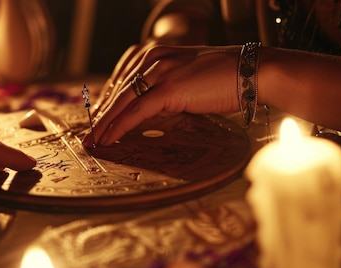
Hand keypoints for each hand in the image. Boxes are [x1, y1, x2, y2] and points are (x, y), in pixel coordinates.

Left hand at [83, 43, 240, 146]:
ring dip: (105, 124)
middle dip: (101, 115)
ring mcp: (161, 71)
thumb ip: (168, 88)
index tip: (98, 120)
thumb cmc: (226, 77)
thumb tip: (153, 108)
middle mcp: (155, 58)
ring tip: (93, 142)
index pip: (124, 80)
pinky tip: (109, 138)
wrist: (252, 70)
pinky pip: (137, 110)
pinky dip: (120, 126)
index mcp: (157, 54)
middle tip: (88, 135)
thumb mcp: (189, 79)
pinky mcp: (169, 87)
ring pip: (123, 101)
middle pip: (119, 91)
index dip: (108, 102)